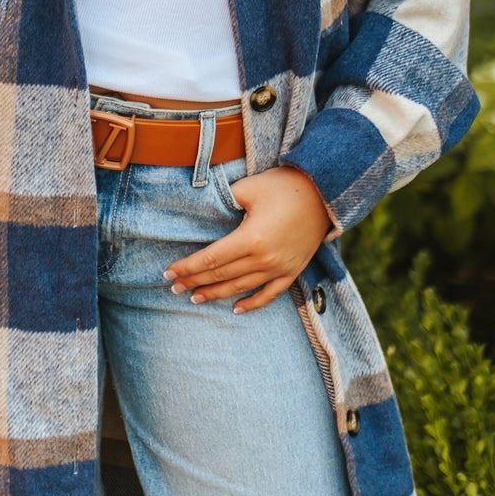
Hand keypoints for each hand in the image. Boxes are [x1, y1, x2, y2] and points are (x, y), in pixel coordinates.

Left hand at [163, 164, 333, 312]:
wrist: (324, 194)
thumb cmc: (284, 186)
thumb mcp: (250, 187)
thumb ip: (225, 199)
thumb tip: (204, 208)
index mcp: (251, 238)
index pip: (211, 258)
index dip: (188, 267)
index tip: (169, 272)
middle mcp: (264, 258)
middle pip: (222, 275)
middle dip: (195, 282)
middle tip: (174, 287)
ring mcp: (280, 268)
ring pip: (241, 287)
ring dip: (216, 294)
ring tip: (195, 298)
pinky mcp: (292, 271)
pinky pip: (269, 294)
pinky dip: (252, 303)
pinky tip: (236, 309)